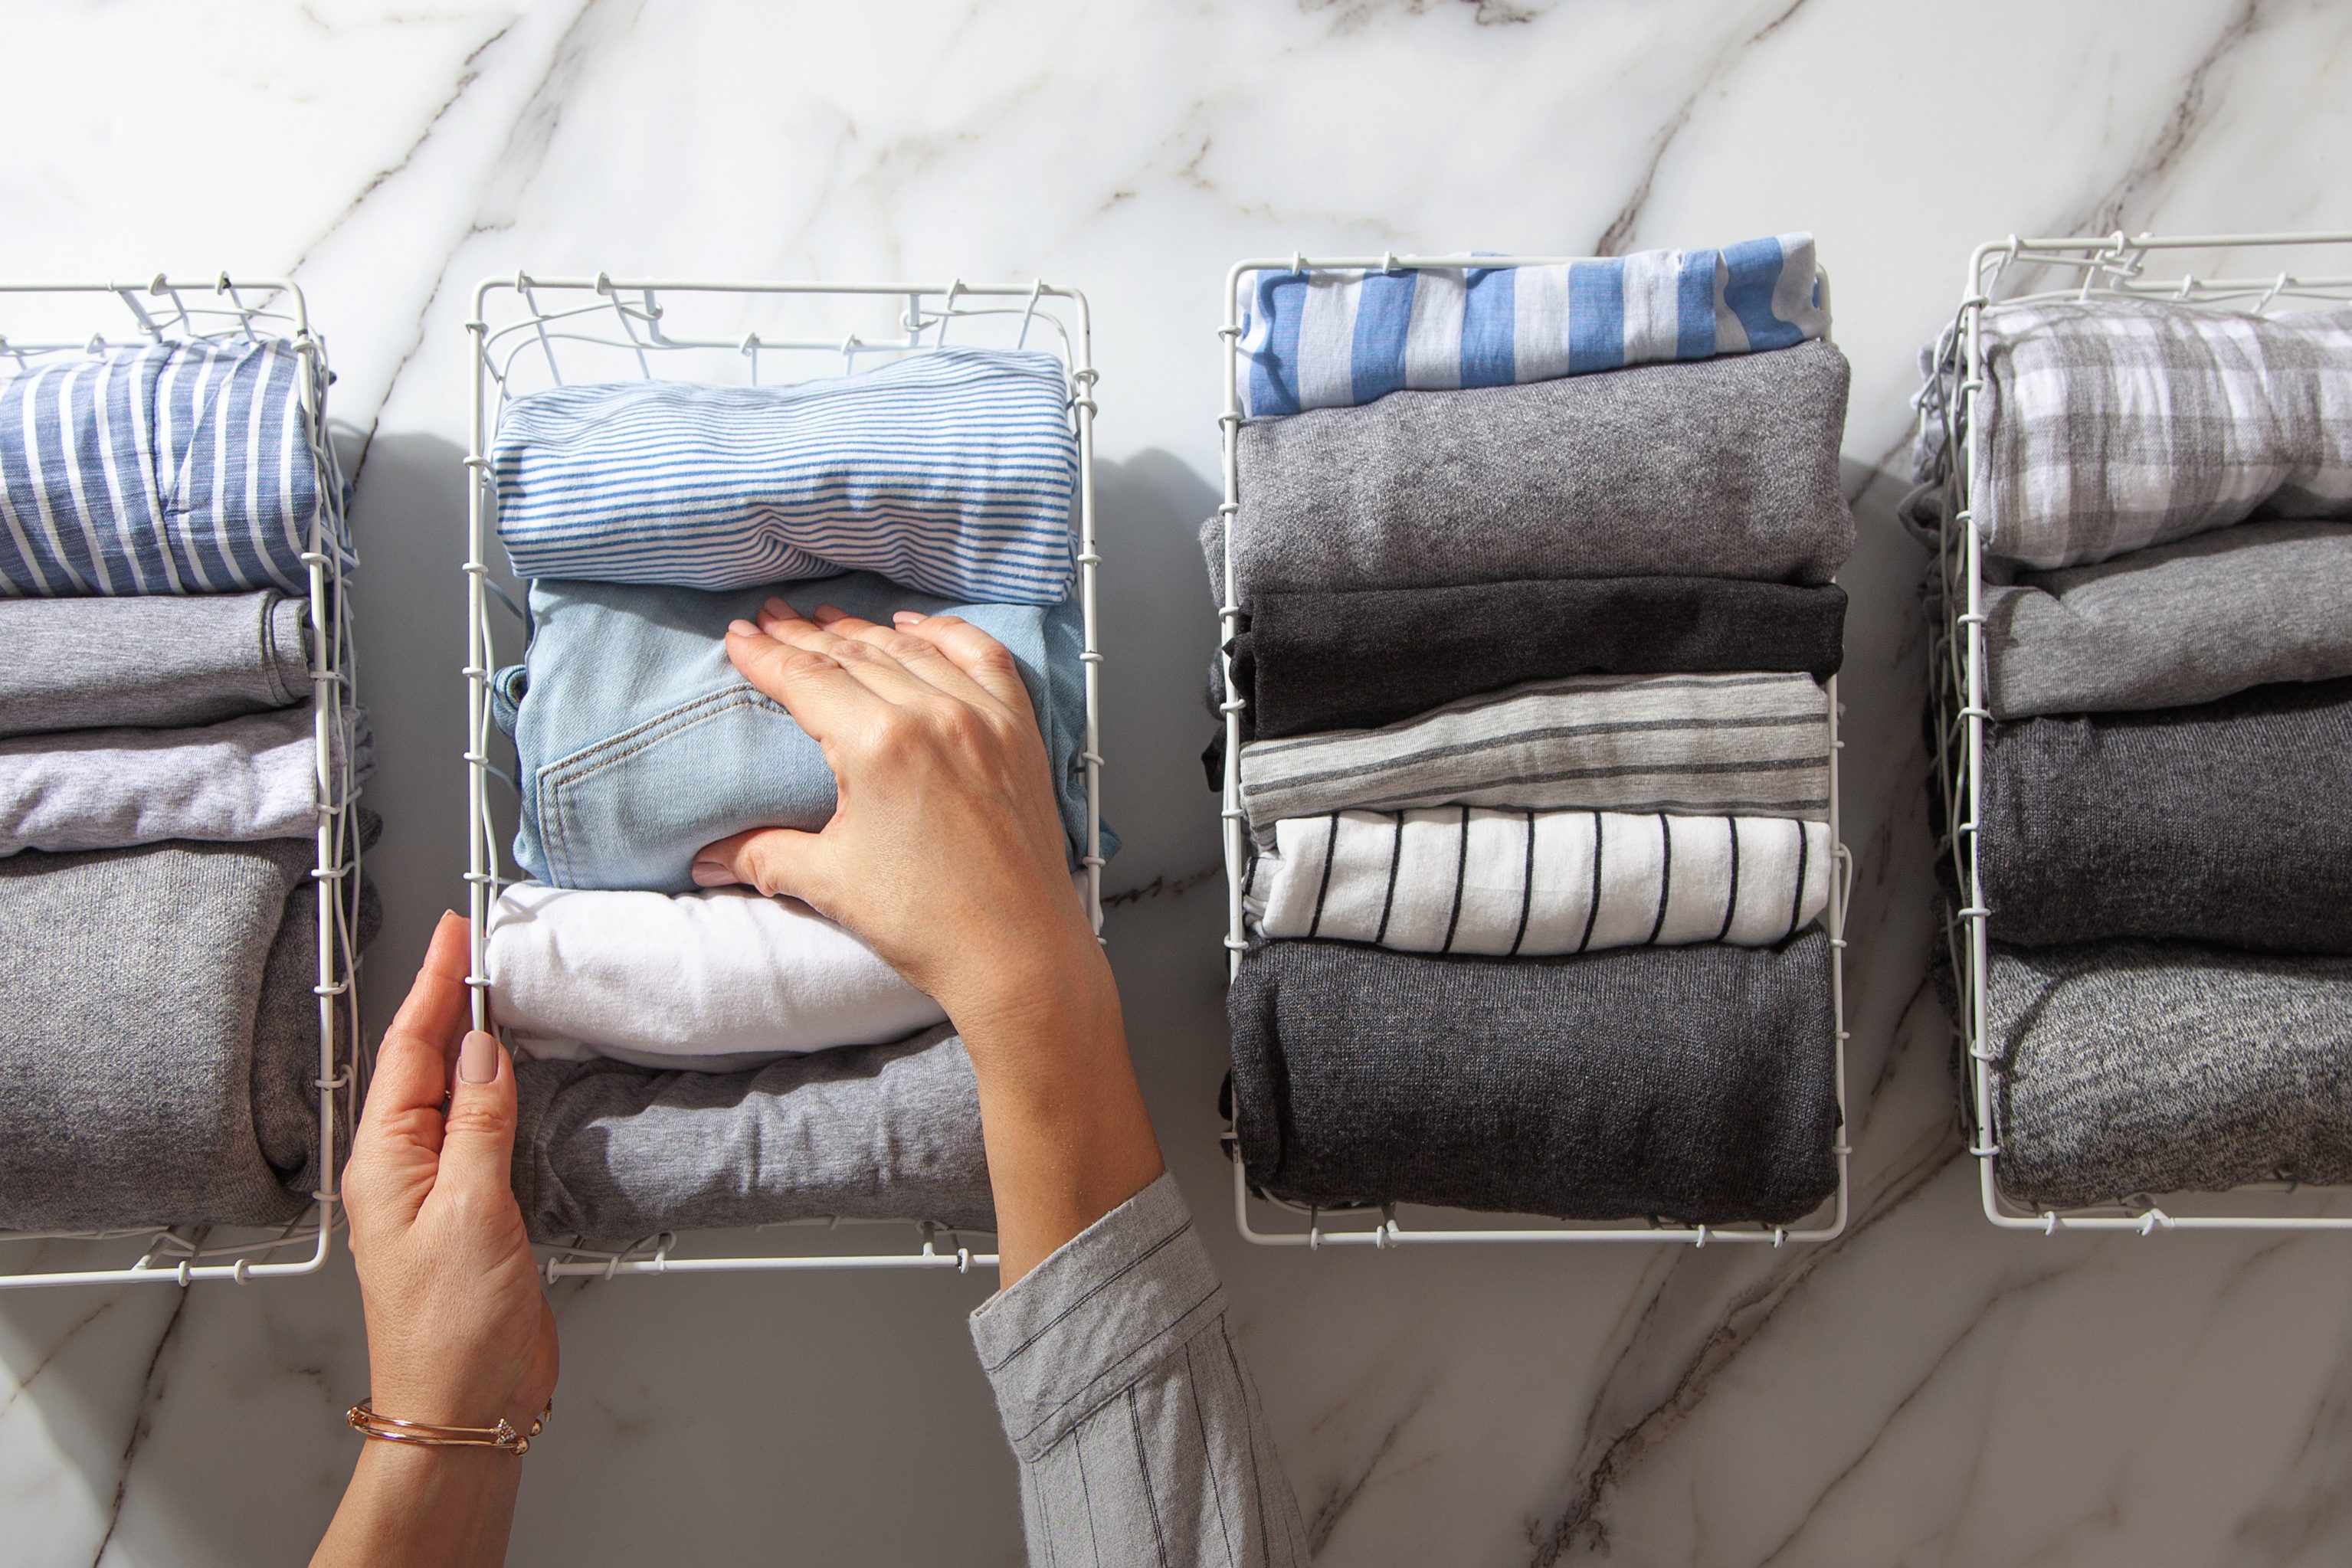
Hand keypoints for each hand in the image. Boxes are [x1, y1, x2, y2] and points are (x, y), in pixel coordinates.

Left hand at [341, 912, 556, 1431]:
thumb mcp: (470, 1210)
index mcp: (385, 1160)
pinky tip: (508, 1077)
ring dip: (470, 1042)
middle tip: (472, 943)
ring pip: (449, 1093)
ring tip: (490, 991)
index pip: (412, 1050)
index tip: (456, 934)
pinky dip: (494, 1090)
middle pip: (423, 1064)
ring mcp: (433, 1190)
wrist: (464, 1404)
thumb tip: (481, 1050)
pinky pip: (475, 1130)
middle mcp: (401, 1169)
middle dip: (446, 1000)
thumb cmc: (451, 1329)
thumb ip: (477, 1123)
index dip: (436, 986)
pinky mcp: (469, 1212)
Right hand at [691, 600, 1103, 1037]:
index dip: (766, 655)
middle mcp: (934, 715)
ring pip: (913, 651)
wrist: (1019, 955)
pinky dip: (947, 634)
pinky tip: (918, 626)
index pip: (808, 679)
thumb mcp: (831, 882)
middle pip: (855, 655)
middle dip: (805, 635)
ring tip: (827, 619)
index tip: (739, 636)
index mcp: (880, 744)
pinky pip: (984, 658)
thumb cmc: (930, 924)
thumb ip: (765, 855)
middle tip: (772, 618)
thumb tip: (710, 859)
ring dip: (865, 631)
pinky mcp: (1019, 733)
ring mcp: (984, 719)